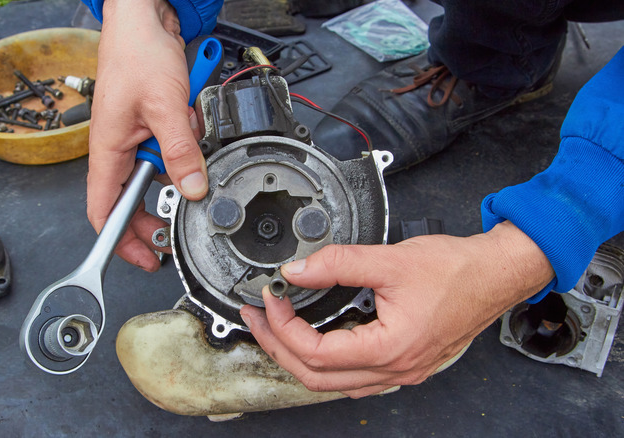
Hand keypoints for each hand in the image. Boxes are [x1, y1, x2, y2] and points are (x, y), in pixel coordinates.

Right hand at [87, 0, 207, 270]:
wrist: (144, 18)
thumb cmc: (137, 52)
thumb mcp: (164, 106)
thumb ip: (180, 151)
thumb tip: (193, 188)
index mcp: (108, 150)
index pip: (103, 210)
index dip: (120, 240)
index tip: (144, 258)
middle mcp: (118, 148)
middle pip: (132, 200)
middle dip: (155, 217)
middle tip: (176, 231)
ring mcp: (135, 136)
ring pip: (156, 175)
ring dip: (177, 175)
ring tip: (191, 164)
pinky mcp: (152, 124)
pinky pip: (170, 150)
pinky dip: (185, 149)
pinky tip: (193, 133)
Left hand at [240, 221, 553, 397]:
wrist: (496, 274)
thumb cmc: (457, 270)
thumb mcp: (390, 260)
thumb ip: (338, 263)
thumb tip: (298, 269)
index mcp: (391, 348)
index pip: (316, 353)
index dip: (283, 327)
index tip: (270, 299)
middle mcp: (395, 369)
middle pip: (316, 377)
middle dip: (278, 347)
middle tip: (257, 319)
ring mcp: (401, 371)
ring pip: (334, 383)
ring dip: (299, 357)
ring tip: (276, 329)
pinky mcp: (404, 363)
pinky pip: (354, 378)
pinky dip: (326, 362)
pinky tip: (315, 341)